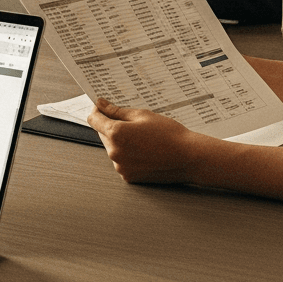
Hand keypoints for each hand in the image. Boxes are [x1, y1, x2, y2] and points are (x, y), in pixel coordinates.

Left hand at [86, 99, 204, 184]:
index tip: (103, 107)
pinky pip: (121, 161)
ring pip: (111, 147)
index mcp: (116, 134)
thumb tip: (101, 104)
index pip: (93, 119)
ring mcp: (121, 166)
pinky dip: (127, 154)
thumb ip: (117, 110)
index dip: (98, 110)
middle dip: (111, 126)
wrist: (189, 158)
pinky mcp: (129, 177)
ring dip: (119, 141)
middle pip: (102, 133)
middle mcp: (115, 152)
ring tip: (142, 137)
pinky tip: (144, 150)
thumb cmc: (169, 135)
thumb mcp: (142, 115)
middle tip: (132, 123)